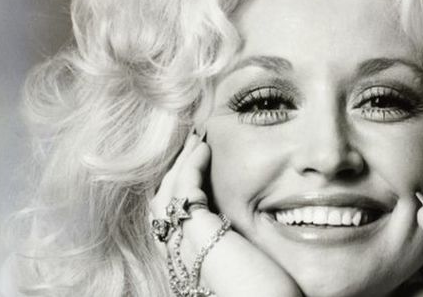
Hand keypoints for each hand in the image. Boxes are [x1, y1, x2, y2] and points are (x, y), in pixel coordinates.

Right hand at [150, 132, 302, 296]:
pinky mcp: (197, 233)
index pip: (168, 223)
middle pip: (159, 207)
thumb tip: (242, 230)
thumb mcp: (241, 264)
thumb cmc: (263, 293)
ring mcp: (183, 245)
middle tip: (189, 147)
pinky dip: (192, 166)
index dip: (175, 194)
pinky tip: (203, 148)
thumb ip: (231, 246)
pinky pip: (186, 191)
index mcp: (186, 264)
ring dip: (180, 164)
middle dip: (172, 174)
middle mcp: (177, 257)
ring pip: (167, 195)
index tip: (191, 168)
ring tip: (195, 141)